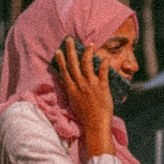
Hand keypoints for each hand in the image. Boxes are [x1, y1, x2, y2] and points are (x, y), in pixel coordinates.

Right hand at [53, 39, 114, 154]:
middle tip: (70, 39)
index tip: (59, 50)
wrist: (95, 124)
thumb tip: (63, 79)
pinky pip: (103, 72)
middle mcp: (80, 84)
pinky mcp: (102, 87)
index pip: (65, 71)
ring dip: (88, 53)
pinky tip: (105, 58)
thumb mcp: (72, 101)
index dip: (61, 60)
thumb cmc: (84, 115)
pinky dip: (104, 64)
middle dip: (71, 50)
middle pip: (74, 64)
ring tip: (90, 44)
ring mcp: (91, 85)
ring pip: (87, 64)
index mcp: (72, 89)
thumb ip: (68, 89)